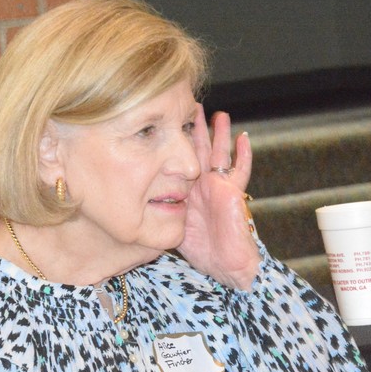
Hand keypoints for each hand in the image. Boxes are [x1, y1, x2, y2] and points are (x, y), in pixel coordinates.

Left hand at [178, 105, 261, 289]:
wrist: (226, 265)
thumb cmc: (203, 250)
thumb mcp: (174, 226)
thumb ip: (160, 212)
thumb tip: (128, 206)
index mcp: (189, 190)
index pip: (182, 160)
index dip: (176, 142)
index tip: (167, 123)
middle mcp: (204, 185)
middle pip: (200, 150)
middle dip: (197, 129)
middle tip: (193, 106)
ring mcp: (220, 187)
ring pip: (220, 154)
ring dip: (220, 135)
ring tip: (220, 115)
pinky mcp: (233, 193)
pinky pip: (240, 171)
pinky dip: (242, 155)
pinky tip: (242, 138)